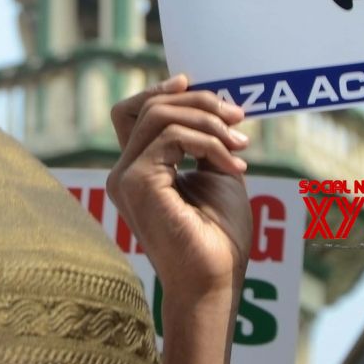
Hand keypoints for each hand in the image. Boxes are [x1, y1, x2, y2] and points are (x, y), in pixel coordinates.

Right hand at [107, 74, 250, 299]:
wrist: (217, 280)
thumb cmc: (220, 237)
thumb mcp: (215, 175)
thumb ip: (204, 142)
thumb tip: (211, 103)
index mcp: (137, 170)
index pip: (132, 114)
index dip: (159, 91)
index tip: (194, 83)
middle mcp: (123, 172)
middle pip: (148, 108)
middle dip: (197, 101)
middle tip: (238, 116)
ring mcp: (124, 177)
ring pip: (158, 116)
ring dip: (207, 120)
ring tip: (240, 142)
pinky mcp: (135, 182)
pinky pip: (171, 138)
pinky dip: (208, 142)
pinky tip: (233, 163)